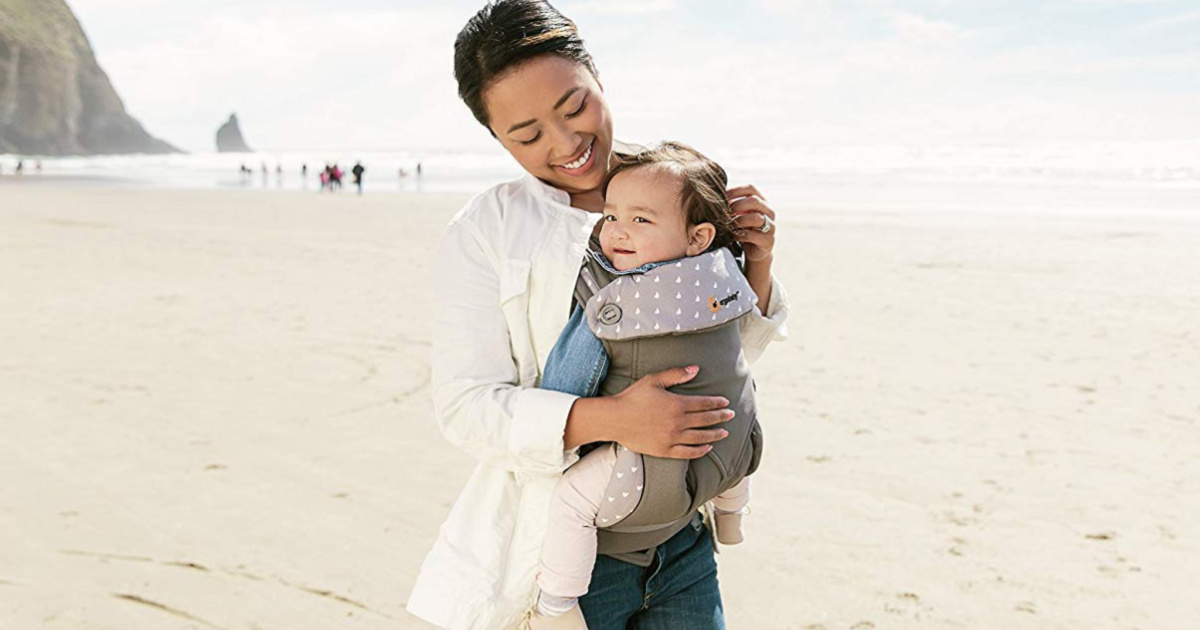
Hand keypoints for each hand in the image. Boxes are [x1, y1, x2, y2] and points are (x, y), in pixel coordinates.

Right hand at [609, 366, 732, 458]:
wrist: (615, 419)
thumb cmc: (633, 397)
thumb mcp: (654, 380)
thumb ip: (676, 374)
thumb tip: (696, 369)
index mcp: (676, 404)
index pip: (703, 403)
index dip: (716, 403)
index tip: (725, 402)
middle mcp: (677, 422)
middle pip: (705, 420)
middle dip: (720, 417)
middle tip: (731, 415)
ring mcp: (672, 438)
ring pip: (700, 437)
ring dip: (715, 434)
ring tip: (724, 433)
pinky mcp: (665, 450)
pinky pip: (687, 452)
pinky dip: (700, 450)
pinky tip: (707, 447)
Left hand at [727, 185, 775, 262]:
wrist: (753, 252)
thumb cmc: (743, 229)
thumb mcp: (738, 214)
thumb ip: (732, 204)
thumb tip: (715, 194)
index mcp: (761, 201)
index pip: (751, 188)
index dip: (735, 190)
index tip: (722, 197)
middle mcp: (769, 212)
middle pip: (754, 201)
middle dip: (736, 206)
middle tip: (725, 213)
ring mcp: (771, 226)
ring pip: (756, 218)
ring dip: (738, 221)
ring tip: (729, 225)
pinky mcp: (769, 240)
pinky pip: (753, 235)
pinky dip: (740, 235)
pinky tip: (733, 236)